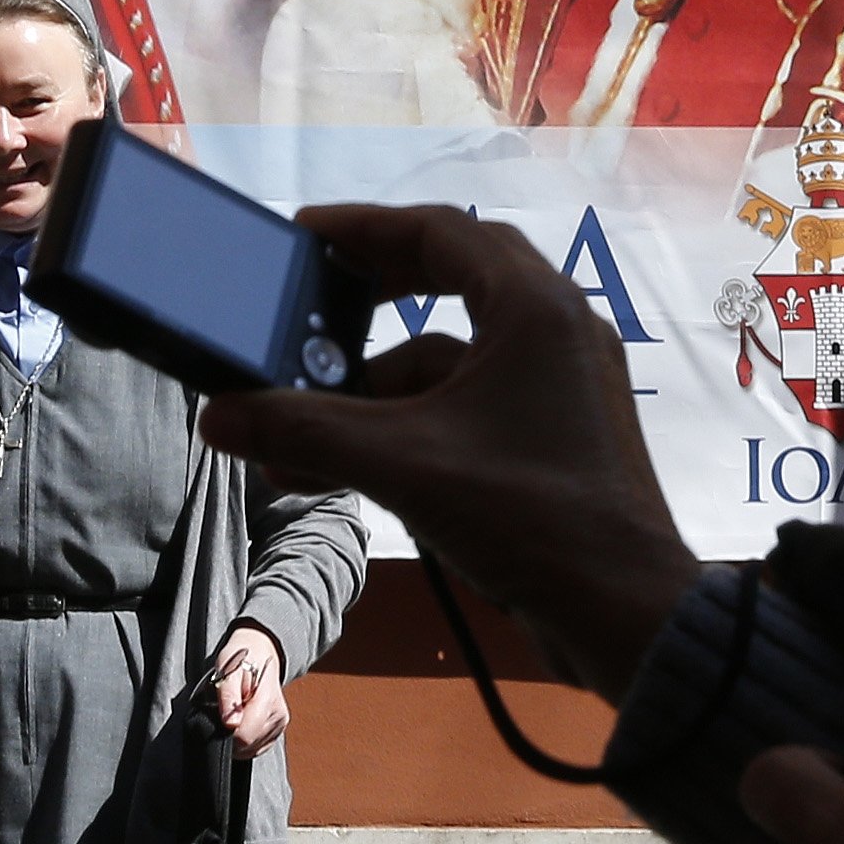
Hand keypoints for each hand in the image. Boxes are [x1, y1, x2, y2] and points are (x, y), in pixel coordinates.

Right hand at [196, 204, 696, 704]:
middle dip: (372, 295)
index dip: (364, 228)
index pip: (439, 231)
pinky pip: (472, 400)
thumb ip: (308, 433)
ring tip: (304, 431)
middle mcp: (556, 327)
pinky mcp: (556, 433)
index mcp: (534, 306)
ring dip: (379, 385)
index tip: (304, 235)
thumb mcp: (406, 466)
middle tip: (312, 301)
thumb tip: (218, 415)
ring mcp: (560, 382)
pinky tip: (353, 467)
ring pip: (454, 354)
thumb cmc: (531, 518)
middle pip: (450, 278)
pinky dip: (413, 421)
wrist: (625, 616)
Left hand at [209, 622, 288, 758]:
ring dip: (236, 736)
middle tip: (226, 711)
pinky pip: (254, 748)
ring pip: (250, 750)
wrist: (259, 652)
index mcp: (268, 700)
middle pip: (246, 746)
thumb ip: (229, 696)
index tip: (219, 716)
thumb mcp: (228, 669)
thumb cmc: (241, 659)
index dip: (226, 732)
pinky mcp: (276, 732)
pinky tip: (241, 719)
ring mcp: (279, 726)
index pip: (244, 736)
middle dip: (230, 734)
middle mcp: (278, 717)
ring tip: (234, 712)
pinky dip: (243, 738)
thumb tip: (231, 724)